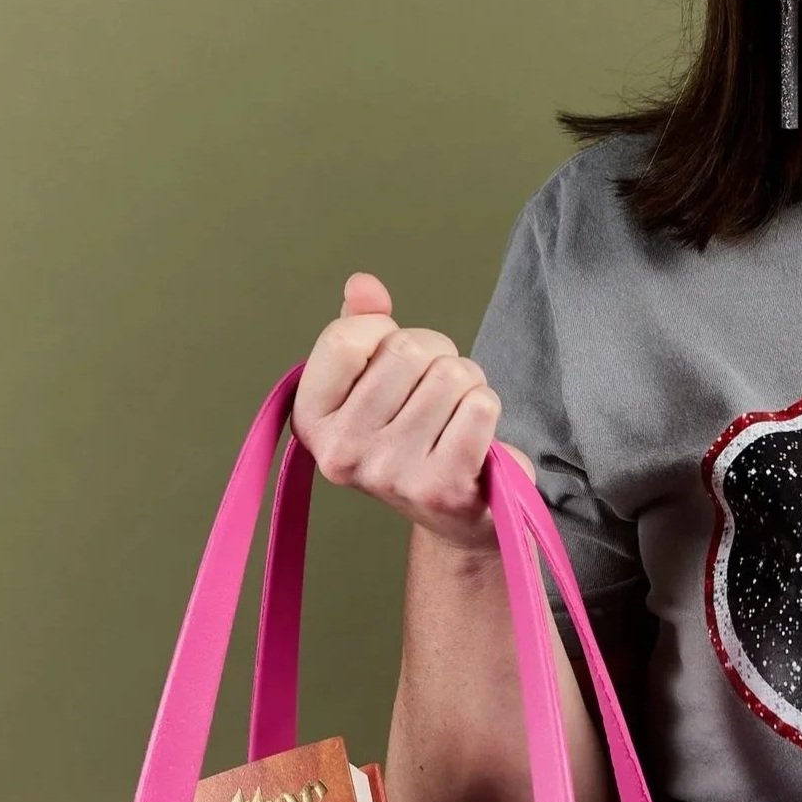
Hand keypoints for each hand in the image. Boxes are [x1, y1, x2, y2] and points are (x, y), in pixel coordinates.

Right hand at [293, 274, 521, 551]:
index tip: (393, 360)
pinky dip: (489, 408)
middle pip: (408, 350)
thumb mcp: (373, 382)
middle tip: (437, 391)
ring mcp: (390, 471)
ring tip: (455, 415)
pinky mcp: (442, 487)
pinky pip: (480, 406)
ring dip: (467, 382)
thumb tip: (363, 284)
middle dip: (437, 355)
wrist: (455, 516)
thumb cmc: (414, 437)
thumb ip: (363, 326)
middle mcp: (342, 450)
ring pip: (451, 374)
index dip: (385, 332)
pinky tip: (476, 435)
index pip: (348, 336)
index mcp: (312, 418)